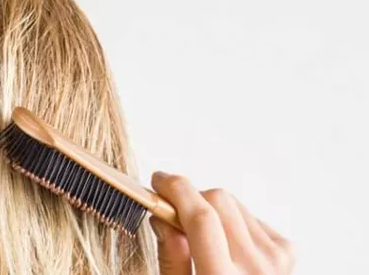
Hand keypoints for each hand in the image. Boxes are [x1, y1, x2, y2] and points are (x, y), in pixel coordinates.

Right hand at [149, 171, 294, 274]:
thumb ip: (172, 259)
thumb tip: (162, 217)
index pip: (201, 217)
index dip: (176, 189)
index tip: (158, 180)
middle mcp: (256, 268)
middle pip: (218, 200)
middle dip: (191, 198)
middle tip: (171, 210)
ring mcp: (277, 259)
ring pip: (234, 205)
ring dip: (212, 210)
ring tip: (201, 237)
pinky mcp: (287, 253)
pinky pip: (251, 218)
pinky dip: (232, 222)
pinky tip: (224, 245)